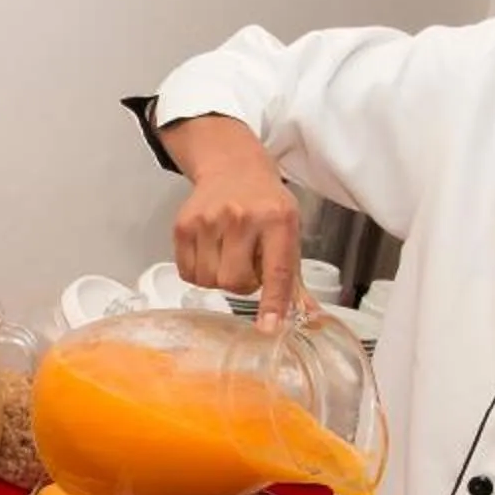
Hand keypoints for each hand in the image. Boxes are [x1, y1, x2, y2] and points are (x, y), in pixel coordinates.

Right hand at [161, 117, 298, 329]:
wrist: (232, 167)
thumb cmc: (265, 204)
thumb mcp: (289, 231)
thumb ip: (294, 278)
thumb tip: (310, 317)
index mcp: (277, 219)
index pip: (277, 270)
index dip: (273, 302)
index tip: (269, 327)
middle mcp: (242, 217)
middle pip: (235, 282)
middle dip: (242, 283)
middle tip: (247, 263)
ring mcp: (208, 219)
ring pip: (209, 280)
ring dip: (220, 277)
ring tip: (228, 254)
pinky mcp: (183, 225)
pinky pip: (187, 272)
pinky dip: (199, 271)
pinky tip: (211, 250)